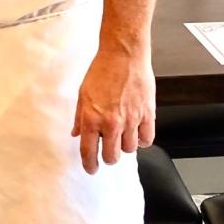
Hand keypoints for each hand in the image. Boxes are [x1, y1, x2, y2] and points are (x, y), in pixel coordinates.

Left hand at [71, 48, 154, 174]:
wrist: (123, 55)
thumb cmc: (102, 71)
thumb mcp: (82, 94)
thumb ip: (79, 117)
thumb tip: (76, 134)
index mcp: (91, 118)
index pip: (89, 152)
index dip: (90, 165)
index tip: (91, 168)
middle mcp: (111, 123)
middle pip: (112, 156)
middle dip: (109, 157)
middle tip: (109, 150)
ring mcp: (131, 120)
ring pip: (130, 150)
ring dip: (125, 145)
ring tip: (123, 133)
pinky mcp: (147, 115)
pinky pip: (147, 140)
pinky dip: (142, 140)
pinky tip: (137, 132)